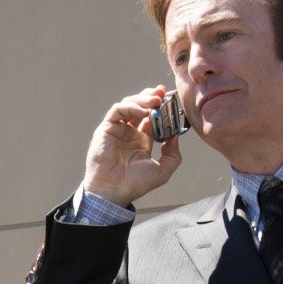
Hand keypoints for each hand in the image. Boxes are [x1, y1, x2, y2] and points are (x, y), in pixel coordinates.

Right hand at [80, 86, 182, 206]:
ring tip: (156, 99)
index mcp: (141, 141)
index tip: (171, 100)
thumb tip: (176, 136)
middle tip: (163, 92)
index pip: (151, 118)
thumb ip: (173, 155)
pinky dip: (131, 107)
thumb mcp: (162, 171)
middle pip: (140, 107)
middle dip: (151, 97)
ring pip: (128, 105)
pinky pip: (118, 110)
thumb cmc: (134, 184)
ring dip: (142, 99)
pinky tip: (143, 111)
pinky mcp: (106, 129)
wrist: (114, 191)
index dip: (161, 108)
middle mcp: (129, 133)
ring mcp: (117, 130)